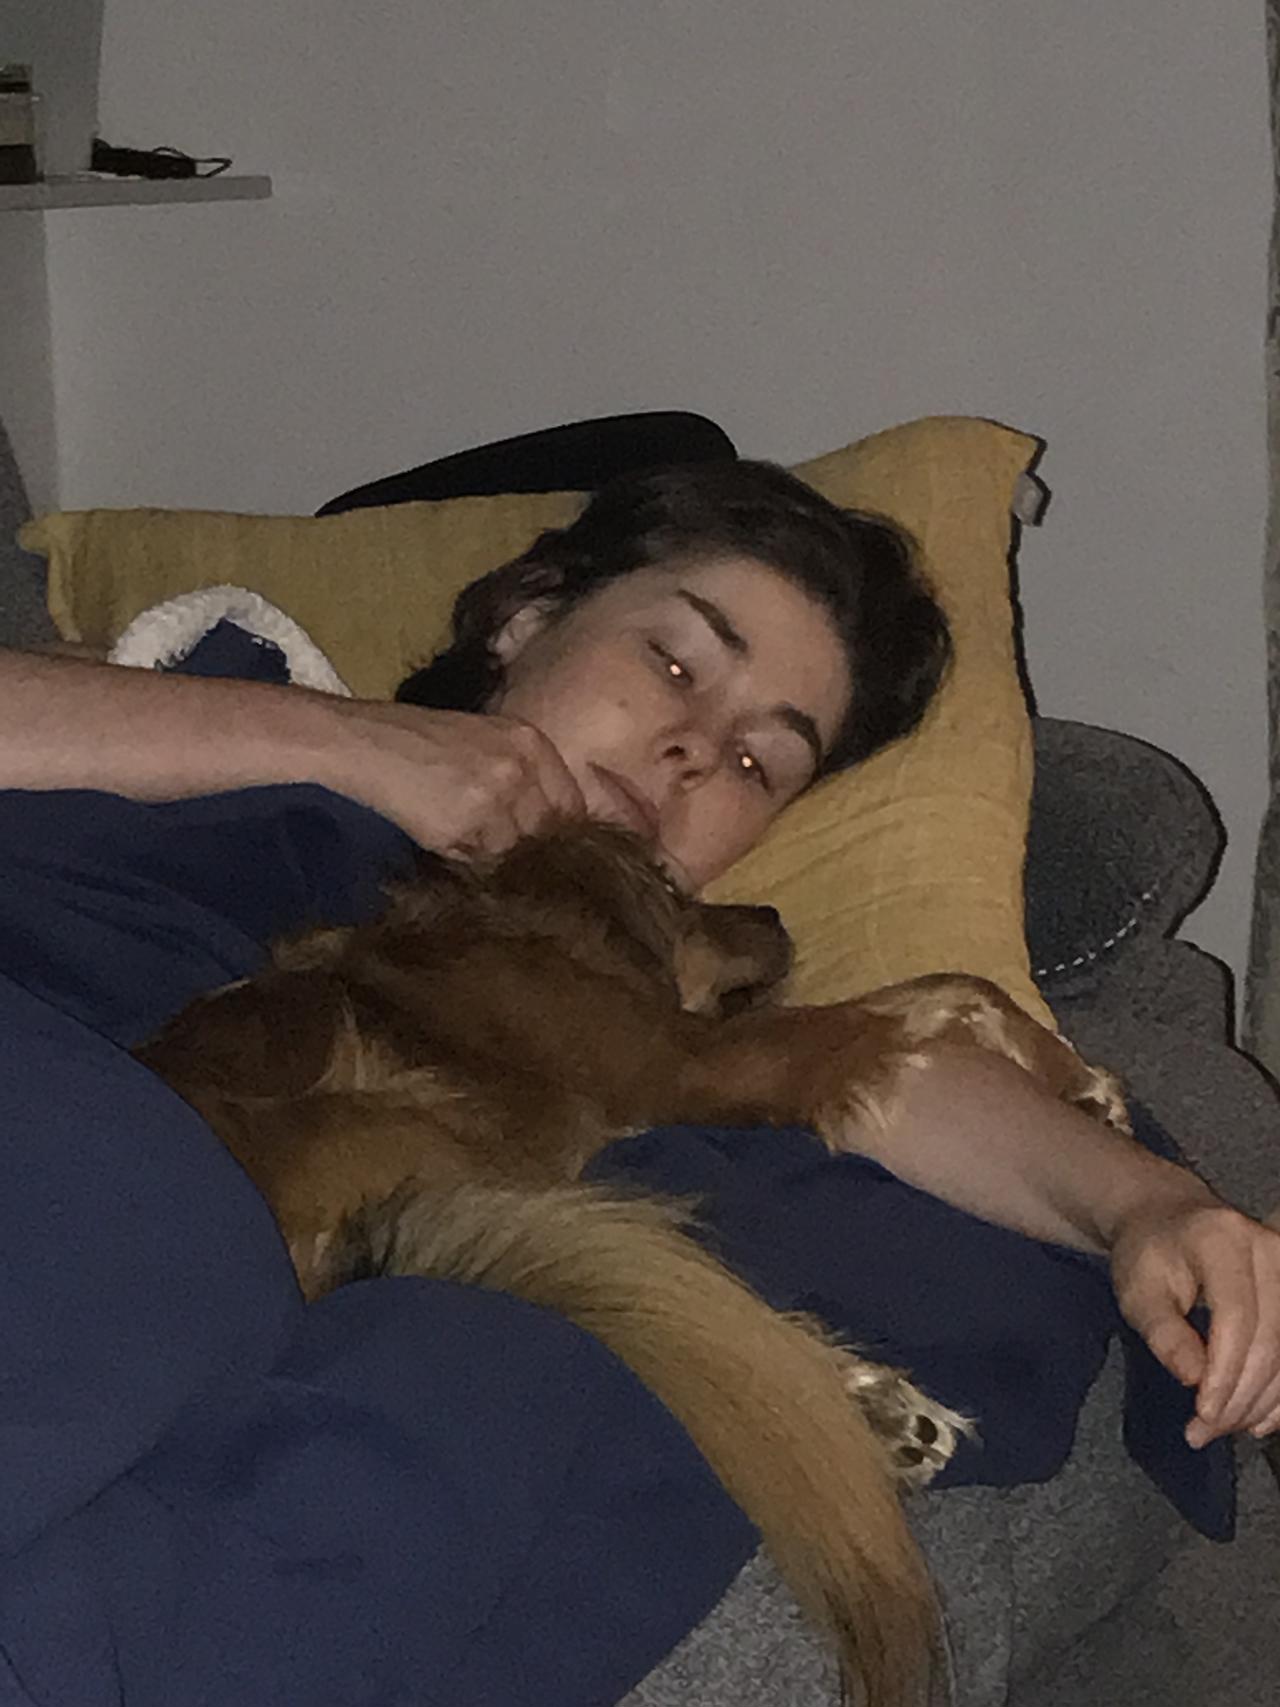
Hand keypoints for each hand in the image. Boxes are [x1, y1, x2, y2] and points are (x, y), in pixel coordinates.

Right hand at [319, 701, 585, 857]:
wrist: (368, 743)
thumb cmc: (424, 740)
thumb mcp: (486, 739)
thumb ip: (525, 773)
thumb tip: (556, 824)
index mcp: (530, 743)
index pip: (572, 805)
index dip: (561, 831)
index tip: (550, 846)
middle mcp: (519, 769)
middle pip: (548, 833)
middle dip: (530, 847)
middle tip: (503, 849)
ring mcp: (493, 799)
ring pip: (515, 852)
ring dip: (495, 854)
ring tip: (469, 839)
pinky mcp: (463, 826)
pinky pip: (481, 861)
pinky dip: (468, 858)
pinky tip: (447, 839)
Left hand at [1109, 1198, 1279, 1446]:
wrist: (1169, 1218)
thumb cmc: (1148, 1256)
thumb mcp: (1138, 1291)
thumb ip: (1164, 1334)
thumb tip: (1194, 1380)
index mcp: (1222, 1239)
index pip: (1236, 1317)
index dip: (1225, 1372)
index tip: (1203, 1415)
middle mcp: (1268, 1249)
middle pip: (1270, 1339)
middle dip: (1240, 1395)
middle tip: (1205, 1431)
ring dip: (1260, 1401)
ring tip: (1222, 1429)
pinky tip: (1257, 1421)